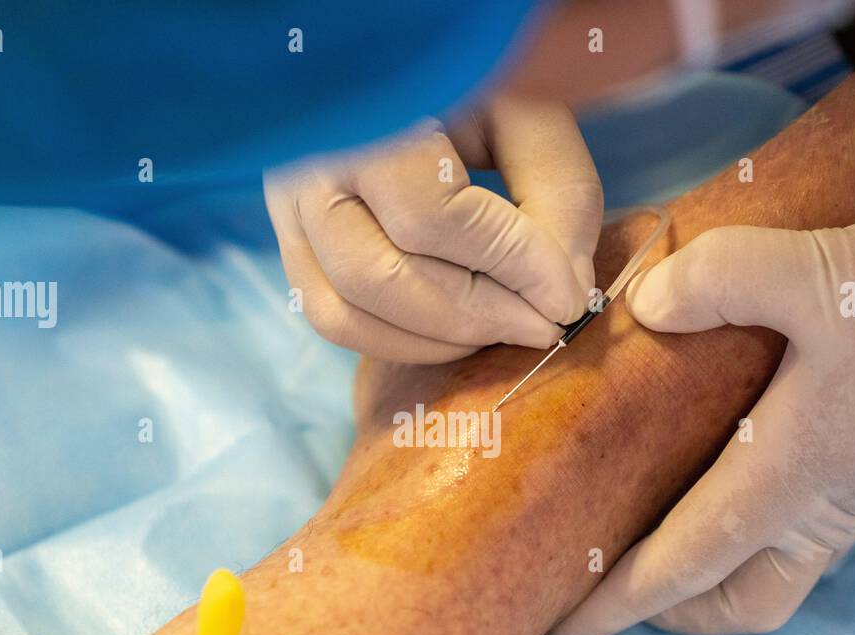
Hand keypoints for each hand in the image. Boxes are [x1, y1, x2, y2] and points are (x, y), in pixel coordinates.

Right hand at [264, 95, 602, 362]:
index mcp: (364, 115)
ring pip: (351, 312)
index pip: (434, 216)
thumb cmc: (466, 83)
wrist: (392, 70)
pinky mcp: (292, 247)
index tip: (567, 298)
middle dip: (480, 316)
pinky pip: (335, 321)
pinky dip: (403, 342)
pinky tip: (461, 330)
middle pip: (386, 277)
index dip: (510, 268)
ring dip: (442, 339)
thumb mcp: (523, 110)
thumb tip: (564, 290)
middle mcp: (304, 166)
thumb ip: (558, 188)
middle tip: (545, 327)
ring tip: (508, 327)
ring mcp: (287, 212)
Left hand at [547, 212, 854, 634]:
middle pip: (735, 600)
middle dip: (668, 613)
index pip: (678, 567)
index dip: (613, 604)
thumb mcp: (827, 276)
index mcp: (785, 482)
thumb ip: (727, 278)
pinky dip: (753, 529)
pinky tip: (732, 465)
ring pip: (772, 574)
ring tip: (662, 540)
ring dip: (714, 577)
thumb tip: (646, 300)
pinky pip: (802, 531)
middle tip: (613, 593)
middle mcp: (817, 506)